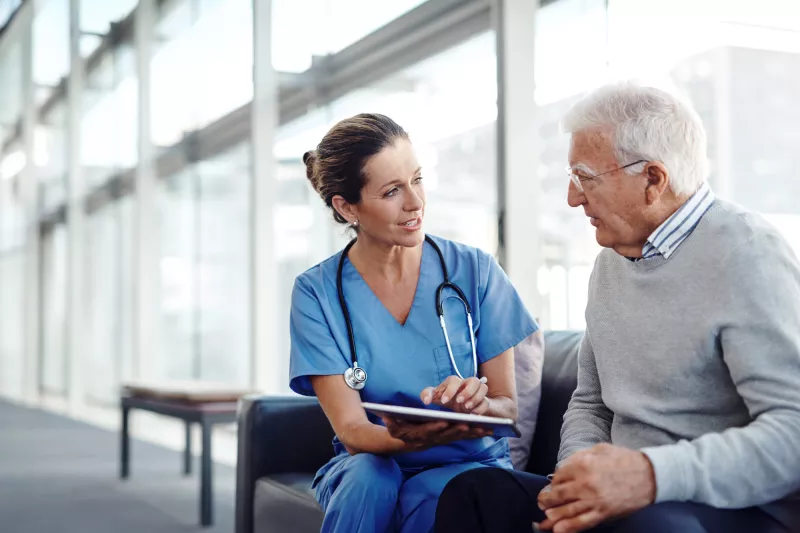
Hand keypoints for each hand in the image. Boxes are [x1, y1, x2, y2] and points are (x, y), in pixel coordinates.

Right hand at [380, 416, 489, 449]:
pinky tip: (488, 429)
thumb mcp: (392, 425)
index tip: (443, 422)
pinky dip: (475, 433)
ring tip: (485, 428)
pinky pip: (464, 436)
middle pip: (447, 435)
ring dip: (472, 433)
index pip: (428, 431)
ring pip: (459, 436)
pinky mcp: (449, 438)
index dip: (435, 427)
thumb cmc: (399, 429)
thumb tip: (386, 416)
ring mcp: (442, 440)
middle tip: (468, 423)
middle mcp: (433, 439)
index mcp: (420, 434)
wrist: (405, 442)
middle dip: (458, 429)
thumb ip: (390, 421)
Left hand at [420, 375, 489, 414]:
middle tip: (459, 402)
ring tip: (467, 409)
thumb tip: (426, 401)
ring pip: (483, 388)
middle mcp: (467, 385)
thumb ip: (426, 395)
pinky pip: (487, 402)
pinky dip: (481, 408)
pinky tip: (473, 415)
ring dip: (476, 398)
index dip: (449, 390)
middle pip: (474, 380)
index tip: (443, 401)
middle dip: (467, 391)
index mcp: (454, 383)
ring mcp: (477, 393)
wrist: (461, 407)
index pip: (454, 380)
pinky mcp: (484, 402)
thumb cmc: (447, 399)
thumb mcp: (436, 397)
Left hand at [536, 443, 655, 532]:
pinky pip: (582, 523)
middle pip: (558, 495)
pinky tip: (557, 530)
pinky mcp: (604, 513)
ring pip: (566, 511)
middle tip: (542, 501)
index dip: (553, 482)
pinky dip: (568, 527)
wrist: (650, 475)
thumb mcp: (598, 449)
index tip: (552, 485)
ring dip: (552, 515)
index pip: (558, 476)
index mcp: (582, 464)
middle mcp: (585, 484)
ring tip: (545, 517)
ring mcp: (594, 500)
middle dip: (546, 499)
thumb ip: (578, 457)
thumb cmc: (624, 459)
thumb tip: (563, 468)